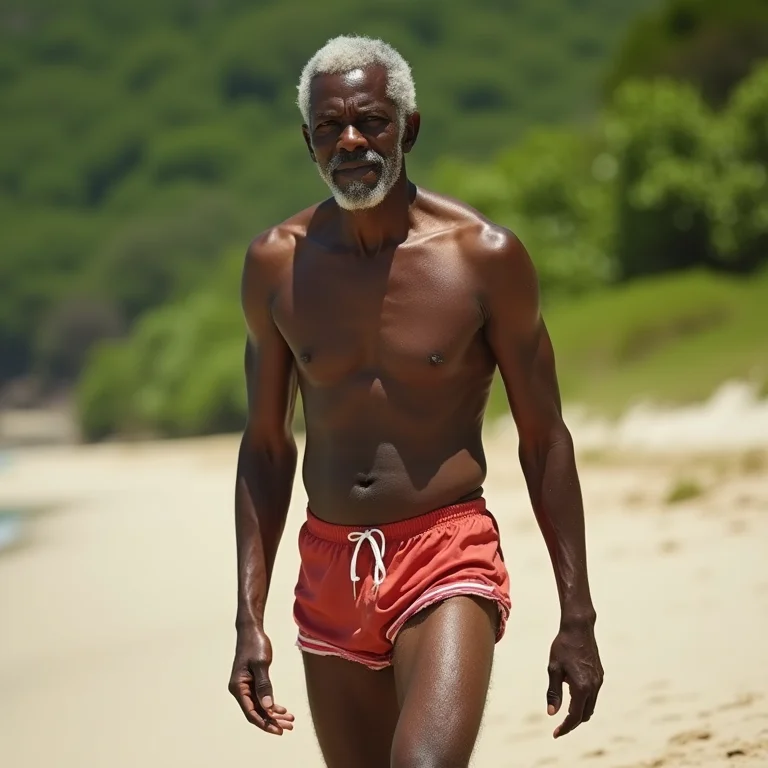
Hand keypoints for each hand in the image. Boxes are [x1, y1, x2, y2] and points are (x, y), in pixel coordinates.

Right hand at [228, 627, 294, 734]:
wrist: (251, 631)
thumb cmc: (255, 644)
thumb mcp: (261, 664)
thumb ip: (264, 685)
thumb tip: (268, 707)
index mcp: (238, 687)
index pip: (251, 712)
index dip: (265, 724)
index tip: (278, 731)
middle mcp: (239, 690)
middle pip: (256, 712)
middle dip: (273, 721)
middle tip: (289, 727)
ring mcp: (245, 687)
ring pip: (260, 707)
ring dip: (274, 715)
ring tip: (290, 720)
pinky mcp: (251, 683)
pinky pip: (261, 699)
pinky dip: (272, 705)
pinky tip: (283, 710)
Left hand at [546, 620, 602, 738]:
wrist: (578, 628)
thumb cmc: (562, 647)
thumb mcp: (553, 669)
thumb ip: (553, 692)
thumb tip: (552, 713)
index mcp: (582, 687)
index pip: (575, 716)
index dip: (566, 727)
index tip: (555, 734)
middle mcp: (594, 686)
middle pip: (585, 714)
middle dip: (573, 722)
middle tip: (559, 726)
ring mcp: (599, 680)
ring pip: (591, 705)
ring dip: (580, 712)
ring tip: (565, 713)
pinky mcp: (600, 674)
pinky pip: (593, 695)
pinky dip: (584, 701)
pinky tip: (573, 696)